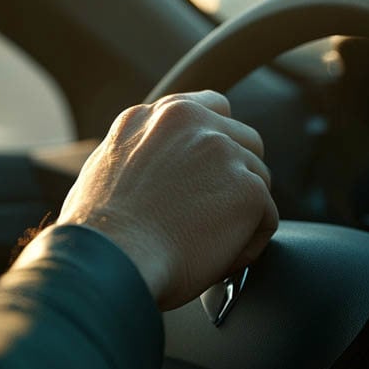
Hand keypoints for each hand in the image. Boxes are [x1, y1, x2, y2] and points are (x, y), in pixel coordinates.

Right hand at [57, 91, 278, 309]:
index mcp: (161, 115)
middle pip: (247, 142)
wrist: (112, 260)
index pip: (214, 108)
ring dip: (243, 214)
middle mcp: (196, 123)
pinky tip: (218, 260)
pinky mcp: (250, 188)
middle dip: (239, 176)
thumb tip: (163, 161)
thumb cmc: (100, 232)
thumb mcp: (109, 166)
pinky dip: (249, 245)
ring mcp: (226, 153)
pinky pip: (268, 219)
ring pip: (260, 181)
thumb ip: (146, 149)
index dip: (220, 141)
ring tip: (206, 245)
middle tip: (215, 214)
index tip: (214, 170)